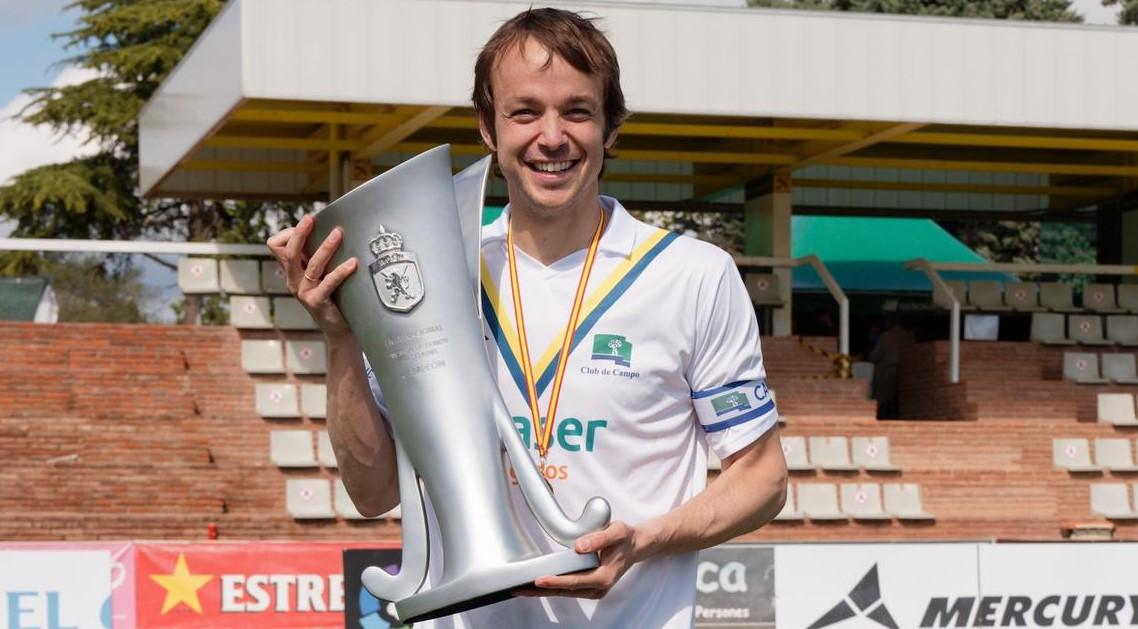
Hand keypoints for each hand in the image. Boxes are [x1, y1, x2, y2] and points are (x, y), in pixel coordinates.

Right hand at [266, 214, 358, 337]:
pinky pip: (329, 283)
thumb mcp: (320, 274)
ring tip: (339, 234)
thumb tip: (334, 227)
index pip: (277, 245)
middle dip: (299, 233)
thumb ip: (318, 256)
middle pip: (288, 252)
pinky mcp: (317, 302)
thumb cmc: (333, 296)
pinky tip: (353, 263)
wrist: (338, 329)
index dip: (290, 233)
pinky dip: (342, 271)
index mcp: (292, 271)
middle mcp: (294, 280)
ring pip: (312, 265)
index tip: (308, 225)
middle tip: (310, 218)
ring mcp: (304, 292)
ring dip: (326, 247)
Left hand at [516, 521, 638, 599]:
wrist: (634, 545)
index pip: (575, 581)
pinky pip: (567, 589)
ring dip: (544, 591)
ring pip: (564, 592)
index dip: (556, 581)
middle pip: (565, 591)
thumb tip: (579, 547)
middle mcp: (598, 587)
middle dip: (542, 590)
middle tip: (519, 588)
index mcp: (604, 576)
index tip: (539, 579)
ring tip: (522, 588)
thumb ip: (598, 538)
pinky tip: (538, 584)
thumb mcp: (616, 531)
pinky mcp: (589, 586)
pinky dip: (552, 587)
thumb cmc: (624, 538)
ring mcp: (593, 589)